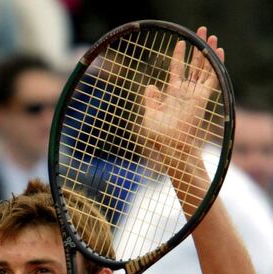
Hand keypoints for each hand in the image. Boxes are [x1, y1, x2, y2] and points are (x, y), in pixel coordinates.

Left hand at [140, 27, 223, 173]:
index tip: (180, 44)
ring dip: (207, 52)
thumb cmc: (159, 136)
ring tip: (210, 36)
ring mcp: (195, 95)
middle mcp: (185, 93)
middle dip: (197, 49)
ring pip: (204, 69)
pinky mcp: (202, 98)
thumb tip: (150, 86)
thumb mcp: (150, 116)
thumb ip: (151, 101)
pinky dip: (215, 64)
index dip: (178, 57)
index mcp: (172, 96)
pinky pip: (211, 78)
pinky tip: (218, 51)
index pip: (177, 71)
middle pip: (193, 66)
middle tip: (200, 32)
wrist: (172, 146)